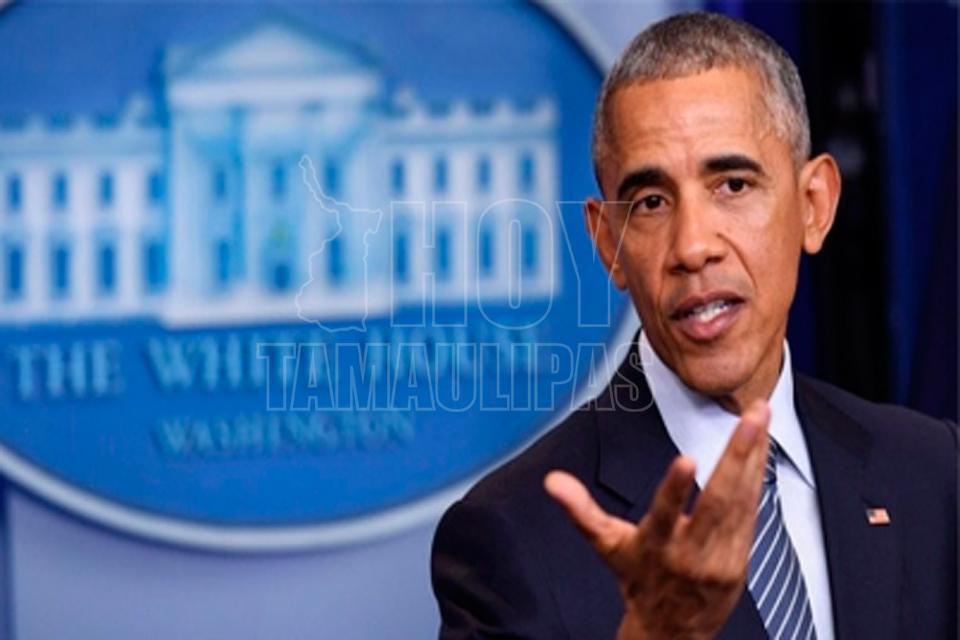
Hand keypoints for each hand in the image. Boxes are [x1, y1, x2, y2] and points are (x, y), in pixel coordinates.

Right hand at [544, 400, 770, 639]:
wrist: (671, 629)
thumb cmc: (637, 577)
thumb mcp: (606, 544)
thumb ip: (580, 509)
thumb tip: (552, 482)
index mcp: (655, 545)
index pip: (664, 514)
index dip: (674, 489)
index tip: (686, 460)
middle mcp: (691, 552)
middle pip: (718, 501)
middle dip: (736, 455)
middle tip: (750, 416)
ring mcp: (720, 557)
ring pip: (742, 501)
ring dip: (753, 456)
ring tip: (759, 417)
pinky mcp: (740, 557)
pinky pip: (752, 511)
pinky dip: (757, 475)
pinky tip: (762, 447)